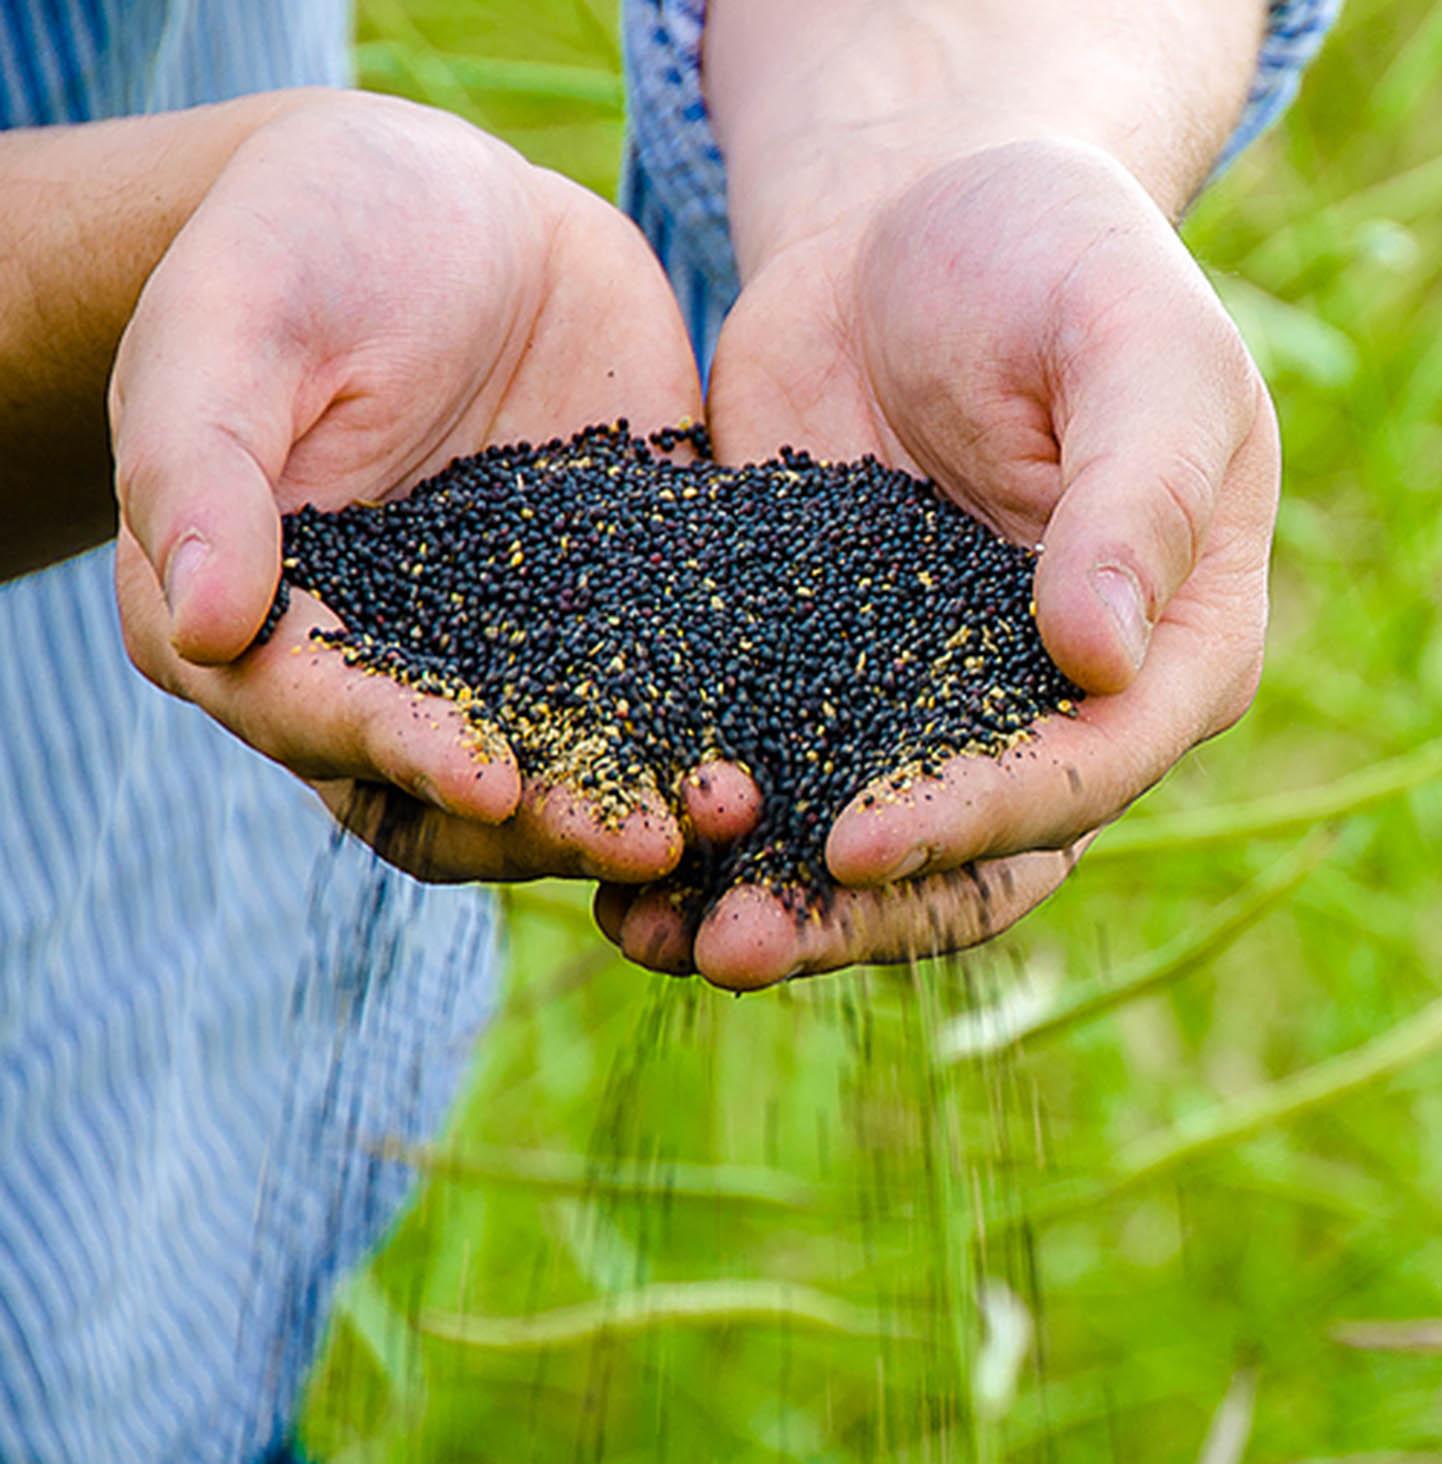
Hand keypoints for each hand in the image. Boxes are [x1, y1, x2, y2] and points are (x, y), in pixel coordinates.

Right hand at [108, 90, 755, 883]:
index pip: (321, 718)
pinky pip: (671, 688)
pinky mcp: (622, 612)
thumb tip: (203, 622)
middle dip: (550, 822)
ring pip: (575, 763)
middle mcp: (395, 666)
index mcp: (265, 623)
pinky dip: (721, 726)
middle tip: (648, 840)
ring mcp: (516, 649)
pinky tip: (793, 748)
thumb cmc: (304, 239)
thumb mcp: (233, 324)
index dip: (401, 754)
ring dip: (645, 801)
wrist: (454, 201)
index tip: (487, 780)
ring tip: (735, 811)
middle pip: (458, 789)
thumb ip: (204, 467)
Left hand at [601, 139, 1279, 986]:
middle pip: (976, 859)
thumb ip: (1139, 495)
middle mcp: (1064, 713)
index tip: (854, 841)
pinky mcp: (828, 680)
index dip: (976, 820)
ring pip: (870, 854)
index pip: (1086, 773)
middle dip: (854, 916)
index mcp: (1172, 652)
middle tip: (732, 947)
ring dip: (768, 909)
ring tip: (644, 936)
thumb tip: (1105, 662)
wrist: (919, 216)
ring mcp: (939, 707)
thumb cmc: (1062, 259)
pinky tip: (609, 869)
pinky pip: (774, 777)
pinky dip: (702, 833)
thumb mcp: (1135, 349)